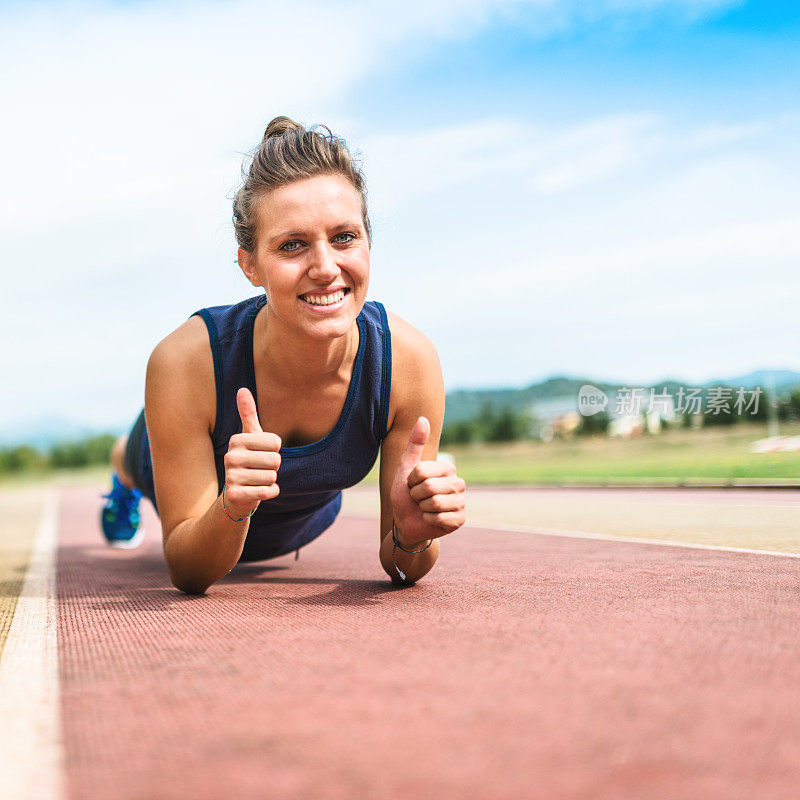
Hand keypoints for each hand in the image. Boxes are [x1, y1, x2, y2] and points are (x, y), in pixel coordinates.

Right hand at [222, 387, 281, 518]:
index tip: (262, 454)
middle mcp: (231, 457)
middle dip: (274, 467)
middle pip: (275, 460)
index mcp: (237, 440)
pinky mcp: (236, 495)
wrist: (237, 495)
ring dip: (271, 481)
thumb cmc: (249, 461)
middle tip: (261, 470)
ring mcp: (231, 477)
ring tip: (258, 480)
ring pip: (272, 476)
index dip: (275, 450)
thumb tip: (242, 389)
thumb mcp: (250, 437)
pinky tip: (259, 491)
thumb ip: (248, 414)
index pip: (275, 442)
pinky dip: (270, 492)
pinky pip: (268, 491)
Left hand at [389, 416, 465, 547]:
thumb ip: (415, 444)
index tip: (413, 484)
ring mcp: (461, 502)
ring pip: (435, 503)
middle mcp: (458, 483)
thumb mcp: (406, 467)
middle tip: (418, 498)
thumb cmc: (405, 493)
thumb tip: (423, 418)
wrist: (406, 522)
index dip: (411, 480)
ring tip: (424, 508)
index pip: (423, 471)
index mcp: (447, 468)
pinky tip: (430, 519)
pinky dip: (429, 520)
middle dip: (416, 495)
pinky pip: (440, 518)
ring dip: (422, 508)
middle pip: (429, 487)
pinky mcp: (460, 519)